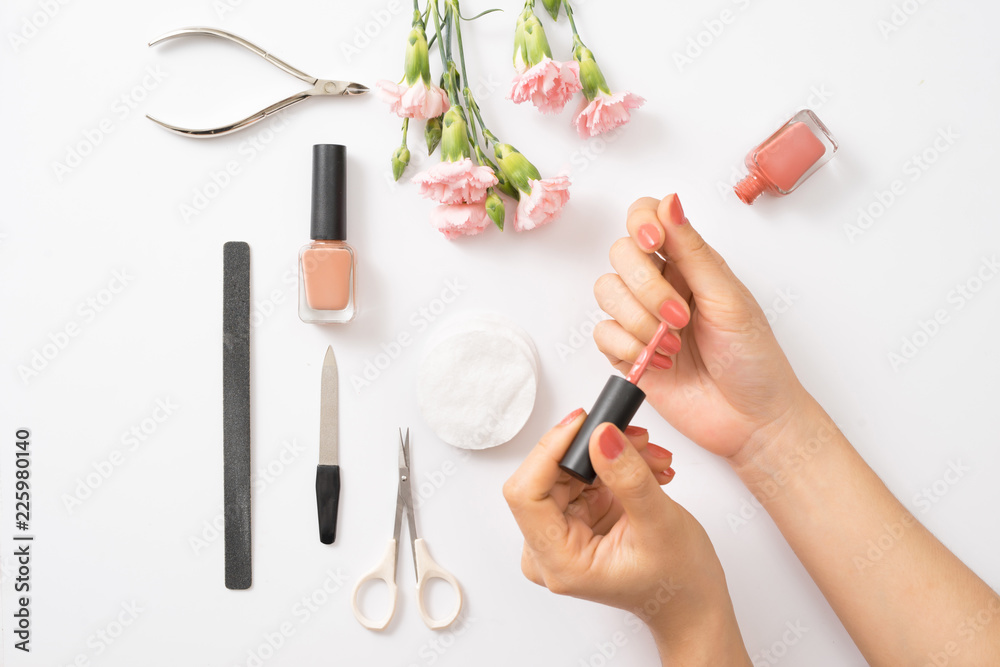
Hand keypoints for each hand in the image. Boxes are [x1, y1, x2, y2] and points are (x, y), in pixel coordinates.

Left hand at [503, 412, 748, 662]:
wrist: (691, 603)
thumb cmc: (677, 583)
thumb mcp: (659, 523)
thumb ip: (627, 476)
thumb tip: (601, 435)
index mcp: (559, 562)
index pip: (525, 494)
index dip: (549, 451)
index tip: (582, 423)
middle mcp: (549, 550)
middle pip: (546, 477)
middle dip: (591, 450)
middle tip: (632, 435)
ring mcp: (560, 535)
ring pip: (568, 471)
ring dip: (608, 455)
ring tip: (649, 456)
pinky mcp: (574, 521)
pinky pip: (582, 478)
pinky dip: (612, 466)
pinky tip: (643, 466)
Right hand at [593, 194, 811, 462]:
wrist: (751, 421)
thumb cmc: (754, 360)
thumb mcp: (729, 299)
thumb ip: (694, 252)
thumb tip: (670, 202)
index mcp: (690, 263)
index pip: (646, 218)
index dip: (641, 223)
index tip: (656, 244)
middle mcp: (661, 284)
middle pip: (620, 254)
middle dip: (646, 286)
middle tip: (680, 316)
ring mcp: (640, 318)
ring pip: (605, 291)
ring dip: (639, 320)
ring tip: (673, 344)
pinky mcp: (626, 353)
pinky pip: (602, 334)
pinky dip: (628, 347)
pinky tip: (658, 362)